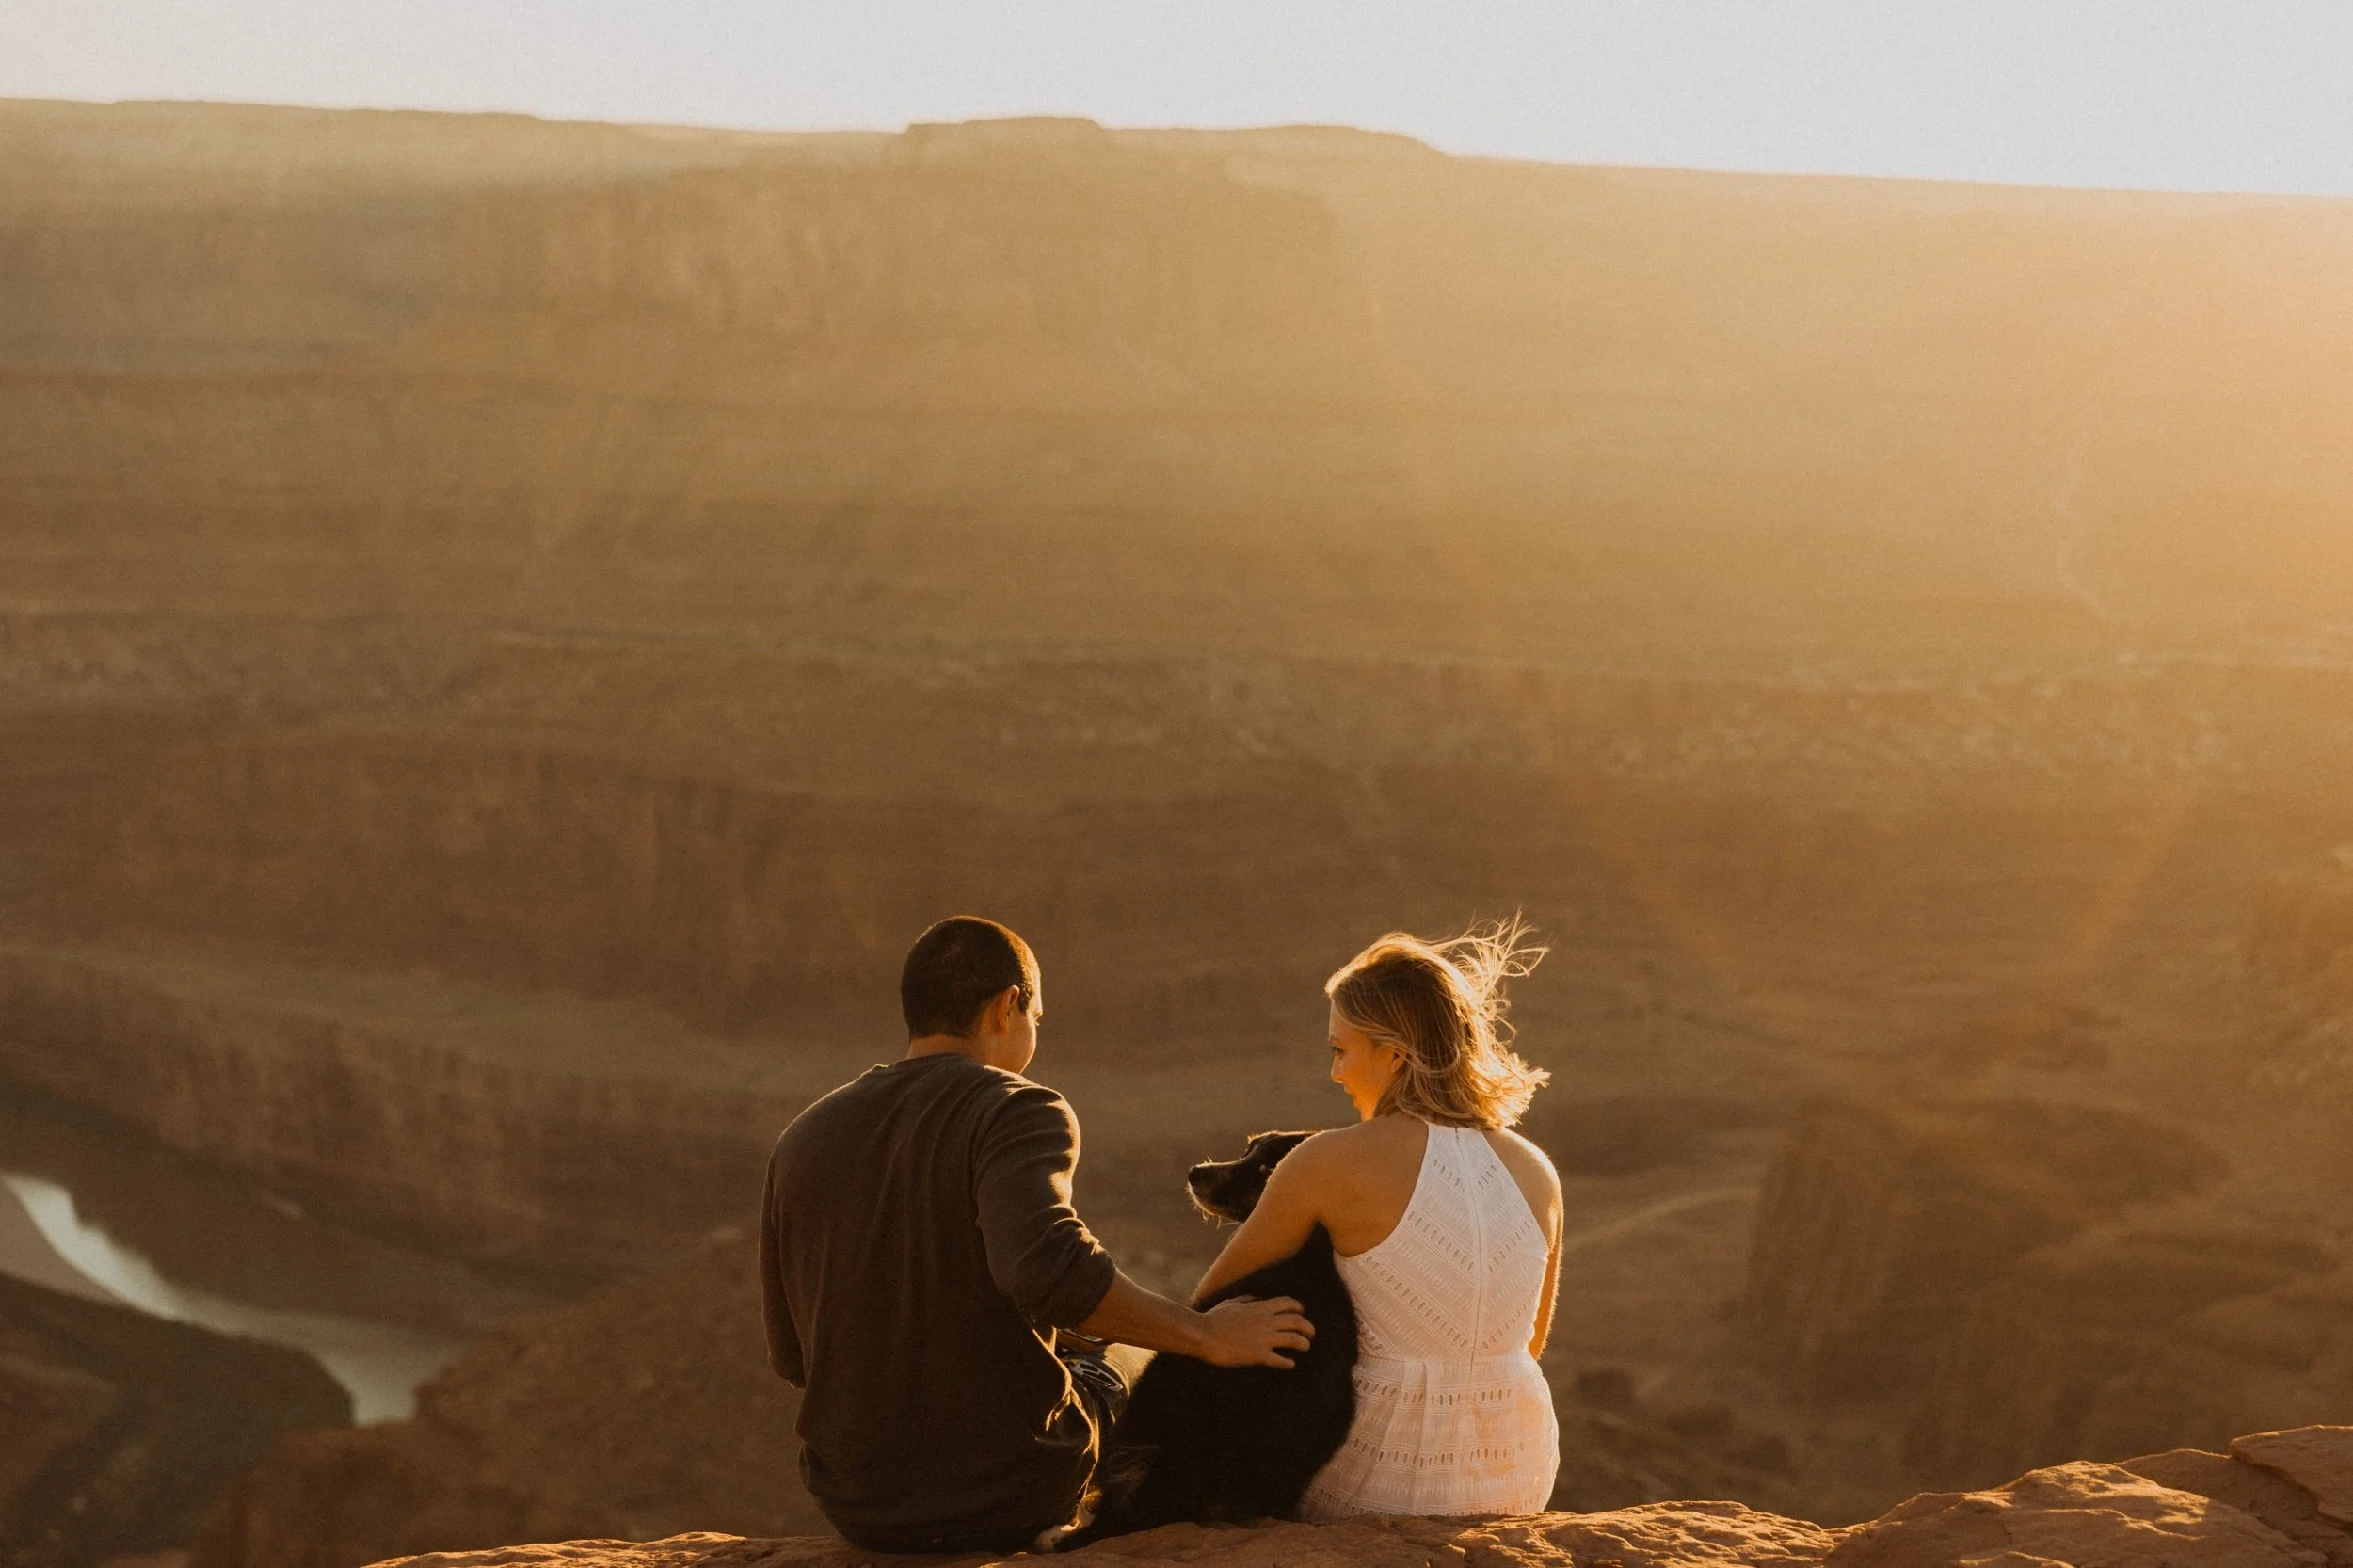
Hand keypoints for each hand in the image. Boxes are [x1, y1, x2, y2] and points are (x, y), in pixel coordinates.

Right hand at [1194, 1294, 1313, 1368]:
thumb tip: (1256, 1298)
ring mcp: (1263, 1338)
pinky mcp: (1258, 1355)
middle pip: (1297, 1321)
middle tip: (1311, 1334)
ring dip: (1303, 1344)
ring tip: (1305, 1347)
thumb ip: (1246, 1299)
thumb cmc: (1213, 1319)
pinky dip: (1288, 1363)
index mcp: (1259, 1307)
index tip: (1302, 1313)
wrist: (1202, 1335)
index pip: (1288, 1303)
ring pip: (1294, 1340)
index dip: (1299, 1308)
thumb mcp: (1230, 1303)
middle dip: (1308, 1327)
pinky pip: (1280, 1360)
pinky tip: (1290, 1364)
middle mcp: (1265, 1321)